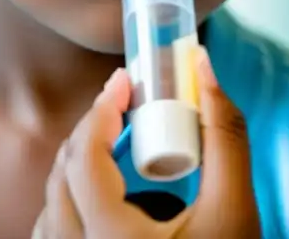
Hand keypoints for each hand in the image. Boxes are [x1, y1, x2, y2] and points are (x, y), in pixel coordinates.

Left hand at [32, 48, 260, 237]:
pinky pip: (54, 237)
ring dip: (77, 166)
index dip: (102, 111)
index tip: (125, 81)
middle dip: (92, 129)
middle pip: (63, 177)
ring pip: (50, 209)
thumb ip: (225, 133)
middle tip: (124, 102)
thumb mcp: (237, 208)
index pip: (87, 159)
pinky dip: (70, 203)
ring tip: (114, 141)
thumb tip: (202, 67)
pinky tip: (102, 195)